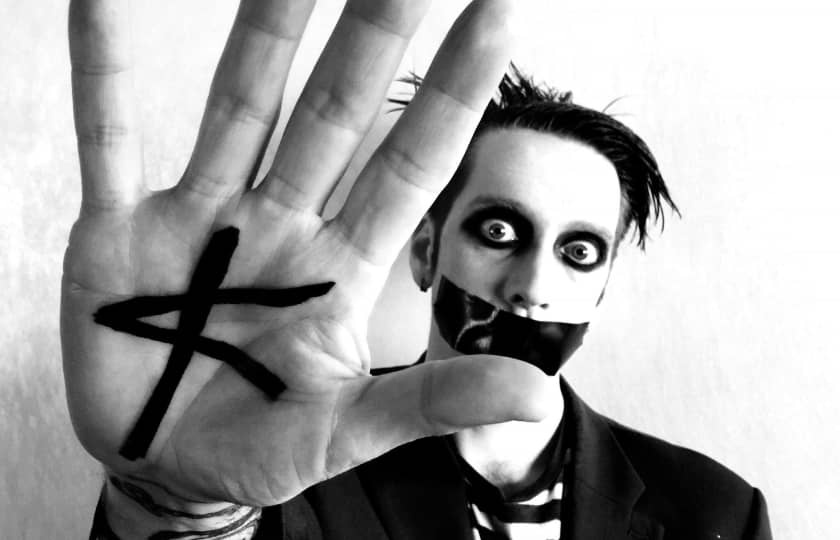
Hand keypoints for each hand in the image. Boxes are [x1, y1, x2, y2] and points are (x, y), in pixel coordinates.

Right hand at [63, 0, 554, 507]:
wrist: (171, 469)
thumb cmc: (264, 444)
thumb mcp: (351, 431)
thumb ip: (434, 403)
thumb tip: (536, 395)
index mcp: (341, 267)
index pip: (412, 162)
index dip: (456, 91)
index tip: (499, 12)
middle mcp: (281, 224)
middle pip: (336, 112)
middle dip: (373, 36)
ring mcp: (203, 219)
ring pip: (242, 106)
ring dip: (265, 31)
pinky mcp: (122, 230)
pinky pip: (111, 139)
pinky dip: (104, 75)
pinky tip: (103, 2)